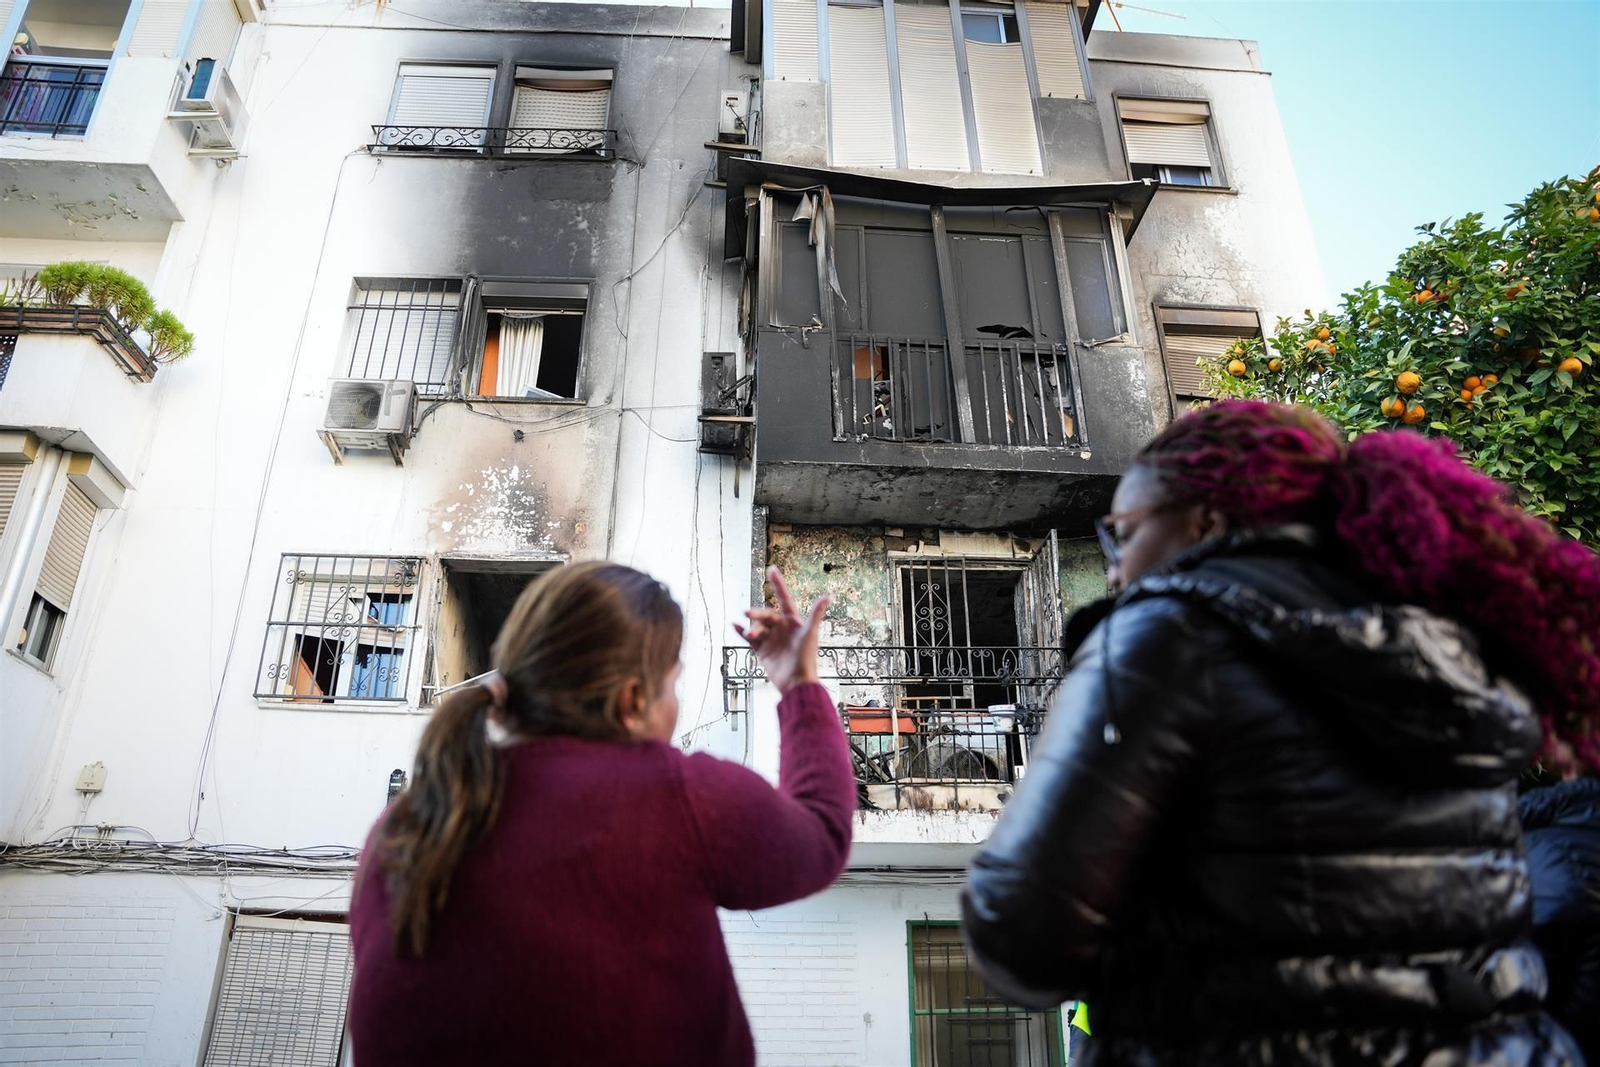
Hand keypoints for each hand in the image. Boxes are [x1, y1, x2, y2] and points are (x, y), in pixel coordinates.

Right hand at [733, 567, 829, 694]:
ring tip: (749, 634)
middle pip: (767, 615)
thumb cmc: (806, 657)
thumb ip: (816, 613)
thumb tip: (828, 596)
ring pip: (758, 627)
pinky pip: (750, 638)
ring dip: (751, 627)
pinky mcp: (763, 651)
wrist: (796, 682)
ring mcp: (772, 639)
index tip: (772, 569)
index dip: (778, 584)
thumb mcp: (810, 633)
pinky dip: (741, 632)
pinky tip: (733, 626)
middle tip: (747, 612)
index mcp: (794, 622)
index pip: (784, 599)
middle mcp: (782, 628)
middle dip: (757, 612)